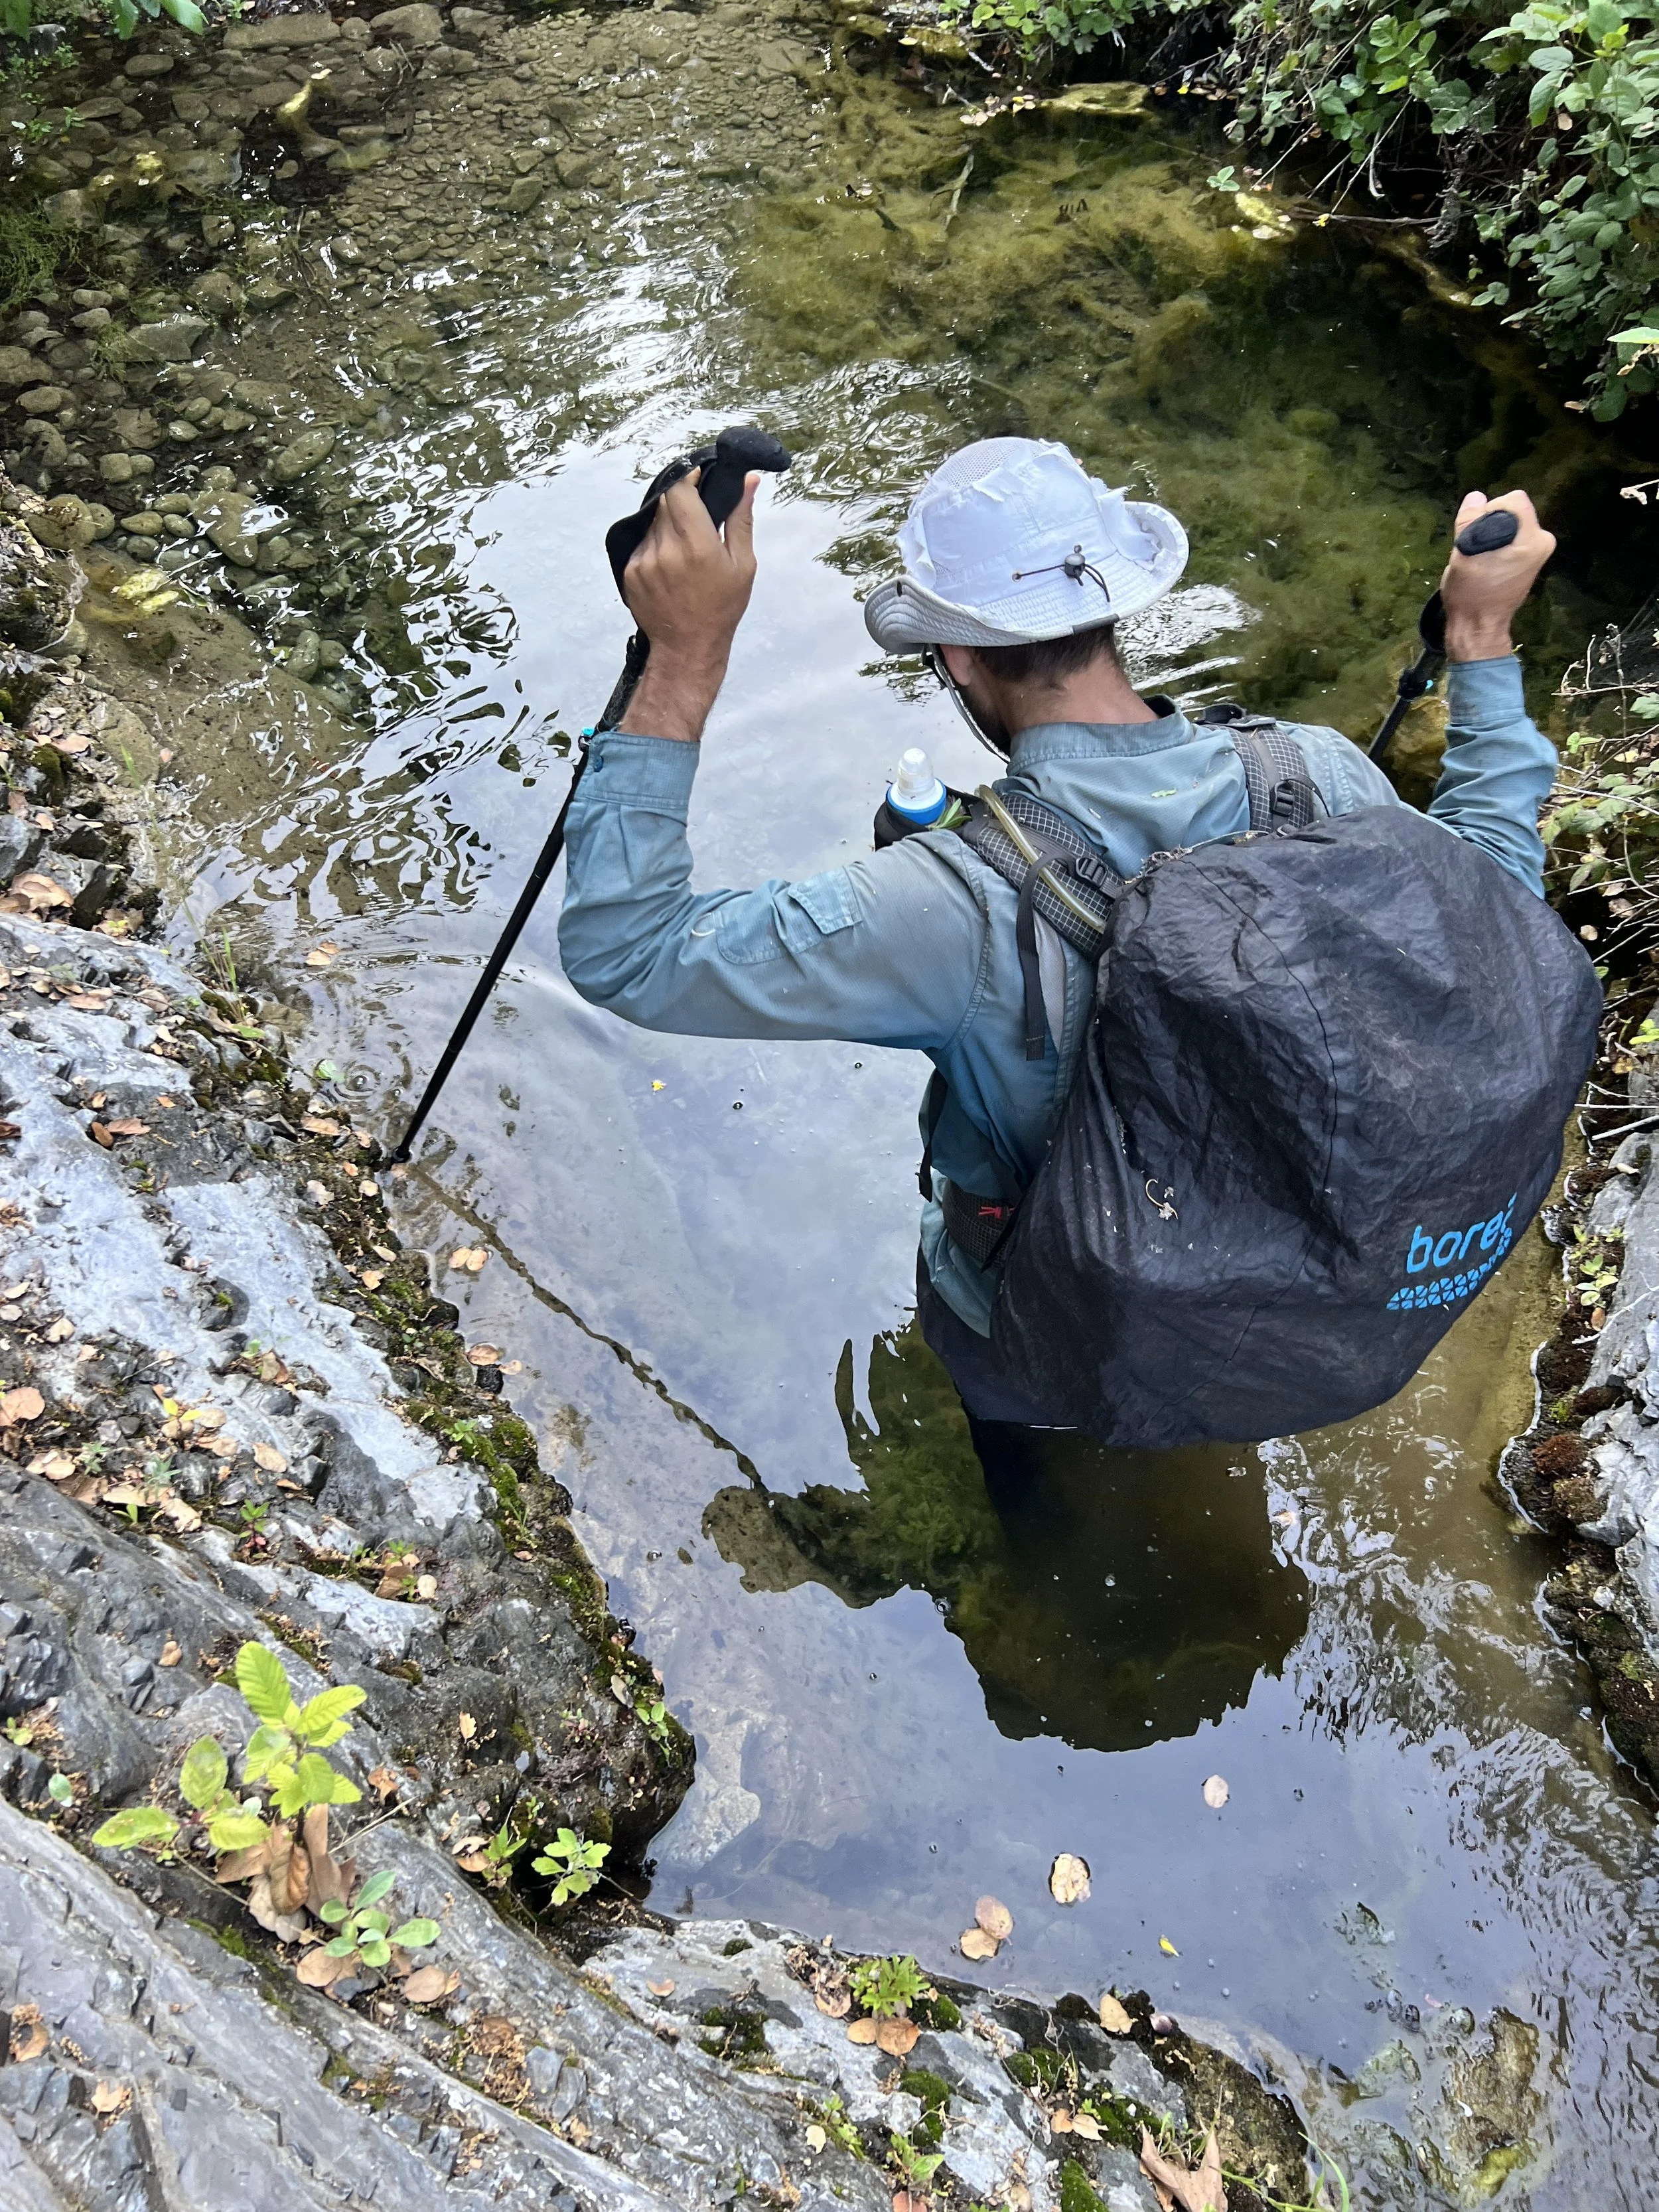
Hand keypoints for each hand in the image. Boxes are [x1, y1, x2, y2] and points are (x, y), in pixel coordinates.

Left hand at [617, 468, 759, 741]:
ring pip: (652, 522)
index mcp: (696, 545)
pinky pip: (642, 543)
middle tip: (695, 518)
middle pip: (665, 503)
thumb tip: (748, 480)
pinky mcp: (630, 572)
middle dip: (680, 503)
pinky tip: (670, 566)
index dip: (687, 479)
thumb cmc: (721, 608)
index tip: (697, 479)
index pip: (679, 489)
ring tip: (683, 549)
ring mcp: (644, 561)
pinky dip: (655, 545)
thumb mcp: (743, 564)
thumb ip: (740, 518)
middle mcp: (666, 549)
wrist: (688, 647)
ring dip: (667, 525)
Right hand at [1440, 488, 1554, 663]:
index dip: (1489, 511)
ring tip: (1481, 559)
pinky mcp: (1532, 558)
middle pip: (1513, 510)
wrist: (1479, 626)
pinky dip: (1499, 543)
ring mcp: (1539, 551)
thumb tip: (1476, 496)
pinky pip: (1513, 536)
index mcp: (1532, 540)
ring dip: (1493, 534)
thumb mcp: (1463, 554)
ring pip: (1511, 523)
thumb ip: (1470, 521)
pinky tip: (1489, 563)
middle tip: (1476, 549)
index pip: (1513, 500)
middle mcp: (1542, 542)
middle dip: (1491, 523)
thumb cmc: (1470, 594)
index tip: (1476, 534)